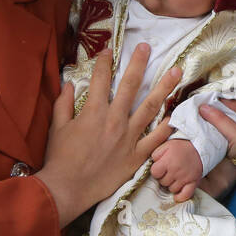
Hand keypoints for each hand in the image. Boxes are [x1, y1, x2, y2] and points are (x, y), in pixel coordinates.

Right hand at [37, 44, 180, 226]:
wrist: (69, 188)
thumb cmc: (60, 158)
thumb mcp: (57, 127)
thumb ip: (63, 104)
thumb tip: (69, 84)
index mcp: (93, 111)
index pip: (101, 79)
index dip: (104, 62)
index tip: (108, 50)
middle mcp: (114, 120)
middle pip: (130, 86)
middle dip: (138, 63)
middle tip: (147, 47)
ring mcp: (129, 137)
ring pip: (151, 107)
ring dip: (165, 87)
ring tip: (178, 71)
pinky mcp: (137, 155)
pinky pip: (157, 139)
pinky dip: (168, 126)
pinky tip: (177, 114)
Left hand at [150, 138, 203, 202]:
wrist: (200, 147)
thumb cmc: (182, 146)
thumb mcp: (166, 145)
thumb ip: (156, 154)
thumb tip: (152, 163)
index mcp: (168, 161)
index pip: (154, 173)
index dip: (156, 170)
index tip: (160, 168)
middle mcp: (176, 171)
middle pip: (163, 182)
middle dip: (164, 177)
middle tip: (169, 171)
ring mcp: (185, 178)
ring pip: (172, 189)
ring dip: (172, 184)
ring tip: (175, 177)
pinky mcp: (194, 182)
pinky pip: (186, 195)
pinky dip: (181, 196)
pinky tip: (177, 195)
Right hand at [196, 99, 235, 200]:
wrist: (208, 205)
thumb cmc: (198, 194)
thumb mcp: (194, 187)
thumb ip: (186, 173)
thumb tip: (170, 152)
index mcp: (233, 166)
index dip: (222, 120)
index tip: (203, 110)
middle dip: (234, 108)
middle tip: (213, 99)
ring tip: (217, 98)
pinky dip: (234, 111)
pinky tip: (219, 105)